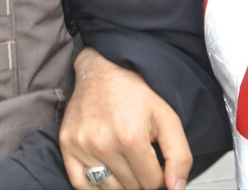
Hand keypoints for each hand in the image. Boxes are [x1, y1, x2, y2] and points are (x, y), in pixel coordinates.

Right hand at [59, 48, 191, 189]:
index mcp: (131, 138)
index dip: (159, 175)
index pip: (153, 183)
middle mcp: (104, 144)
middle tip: (139, 157)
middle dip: (140, 177)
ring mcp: (82, 145)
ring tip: (123, 161)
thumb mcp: (167, 118)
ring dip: (121, 182)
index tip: (155, 160)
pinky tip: (106, 173)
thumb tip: (176, 188)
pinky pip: (80, 185)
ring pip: (110, 189)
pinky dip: (95, 187)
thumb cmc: (133, 92)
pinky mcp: (67, 144)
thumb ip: (180, 156)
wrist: (100, 70)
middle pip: (132, 187)